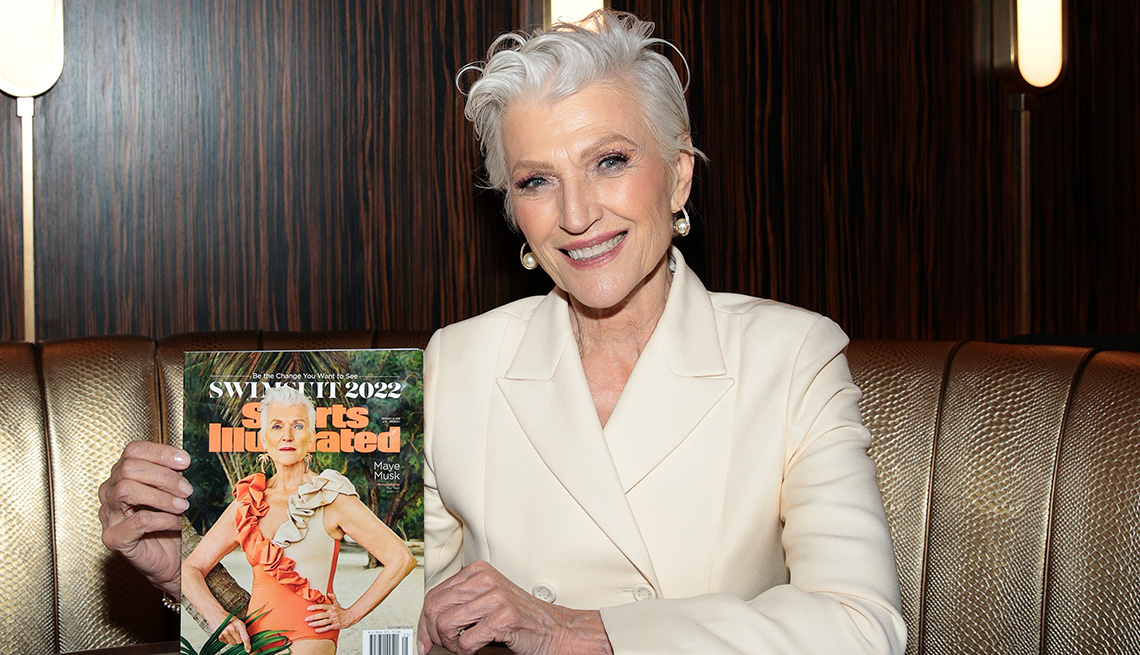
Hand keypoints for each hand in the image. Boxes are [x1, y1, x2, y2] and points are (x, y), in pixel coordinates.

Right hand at [98, 441, 191, 597]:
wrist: (171, 560)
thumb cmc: (170, 523)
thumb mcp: (173, 492)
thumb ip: (172, 475)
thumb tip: (181, 461)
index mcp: (122, 476)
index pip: (132, 451)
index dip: (160, 452)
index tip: (186, 461)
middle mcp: (109, 493)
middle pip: (128, 468)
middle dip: (163, 476)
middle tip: (187, 490)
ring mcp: (108, 516)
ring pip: (126, 490)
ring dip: (161, 496)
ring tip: (183, 506)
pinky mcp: (114, 538)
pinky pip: (137, 521)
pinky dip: (162, 519)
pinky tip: (175, 522)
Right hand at [216, 615, 251, 652]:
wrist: (216, 614)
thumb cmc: (229, 619)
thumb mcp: (239, 622)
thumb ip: (243, 631)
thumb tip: (246, 642)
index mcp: (239, 624)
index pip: (245, 638)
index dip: (247, 645)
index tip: (248, 651)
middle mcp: (232, 629)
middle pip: (239, 642)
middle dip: (238, 639)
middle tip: (235, 632)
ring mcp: (225, 633)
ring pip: (232, 643)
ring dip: (232, 640)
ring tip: (230, 632)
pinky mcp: (219, 636)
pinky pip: (226, 643)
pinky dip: (227, 639)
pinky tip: (225, 633)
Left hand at [306, 592, 357, 632]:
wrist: (349, 617)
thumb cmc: (340, 610)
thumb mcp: (336, 603)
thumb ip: (332, 597)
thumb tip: (328, 593)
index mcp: (331, 607)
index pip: (322, 606)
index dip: (315, 607)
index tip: (308, 608)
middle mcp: (332, 613)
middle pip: (321, 615)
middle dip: (313, 617)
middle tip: (306, 619)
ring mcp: (334, 620)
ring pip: (323, 622)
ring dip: (316, 623)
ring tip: (309, 624)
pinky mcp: (335, 626)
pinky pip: (327, 628)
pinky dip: (322, 630)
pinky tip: (316, 630)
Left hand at [418, 560, 612, 654]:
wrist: (555, 630)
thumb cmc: (521, 619)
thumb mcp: (486, 602)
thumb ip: (459, 605)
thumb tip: (426, 624)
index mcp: (477, 571)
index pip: (433, 595)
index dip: (423, 623)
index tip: (424, 640)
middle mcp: (484, 579)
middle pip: (434, 608)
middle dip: (433, 634)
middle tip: (446, 646)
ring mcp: (495, 596)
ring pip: (445, 625)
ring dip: (451, 645)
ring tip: (464, 648)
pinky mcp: (504, 617)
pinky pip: (466, 641)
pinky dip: (467, 652)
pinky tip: (477, 649)